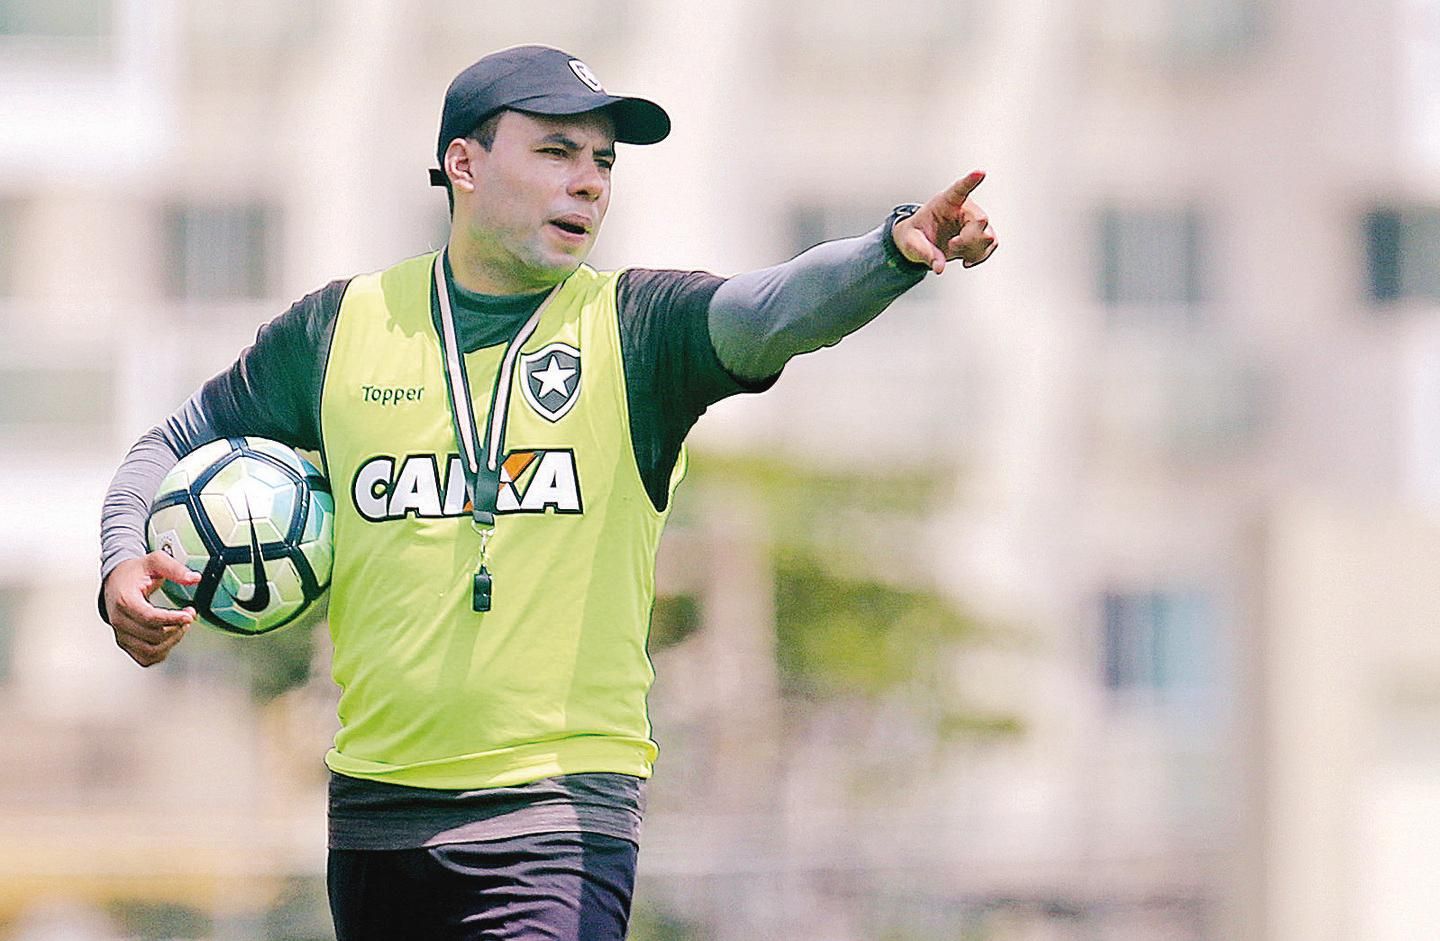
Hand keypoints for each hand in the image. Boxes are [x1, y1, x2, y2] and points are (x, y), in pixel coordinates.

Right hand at [103, 552, 199, 666]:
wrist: (115, 579)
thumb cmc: (132, 573)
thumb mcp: (154, 561)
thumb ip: (174, 568)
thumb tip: (193, 578)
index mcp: (125, 601)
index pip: (149, 617)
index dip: (172, 618)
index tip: (188, 615)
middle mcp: (120, 620)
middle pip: (152, 635)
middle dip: (176, 627)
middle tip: (188, 616)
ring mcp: (121, 634)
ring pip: (150, 650)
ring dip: (172, 641)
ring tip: (181, 626)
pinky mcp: (125, 642)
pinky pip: (144, 657)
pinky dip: (161, 652)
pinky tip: (170, 638)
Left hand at [891, 170, 998, 273]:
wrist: (920, 243)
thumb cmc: (915, 235)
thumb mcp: (911, 243)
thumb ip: (925, 253)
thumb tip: (939, 267)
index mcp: (945, 202)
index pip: (960, 188)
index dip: (971, 181)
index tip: (980, 172)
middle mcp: (964, 208)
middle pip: (981, 219)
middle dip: (967, 239)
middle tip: (951, 246)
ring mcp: (974, 221)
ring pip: (988, 236)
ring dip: (973, 250)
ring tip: (954, 251)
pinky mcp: (981, 234)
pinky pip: (991, 246)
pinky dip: (980, 257)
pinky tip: (966, 260)